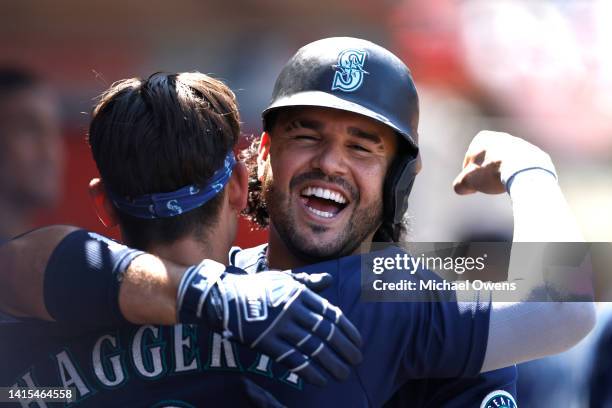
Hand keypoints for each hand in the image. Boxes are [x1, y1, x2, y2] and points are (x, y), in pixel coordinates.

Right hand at [178, 262, 361, 385]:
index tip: (358, 342)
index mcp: (299, 294)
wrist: (223, 297)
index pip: (330, 314)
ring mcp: (279, 327)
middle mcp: (292, 310)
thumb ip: (308, 283)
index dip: (347, 330)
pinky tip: (321, 379)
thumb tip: (329, 280)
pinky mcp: (266, 343)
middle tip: (356, 360)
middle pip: (326, 333)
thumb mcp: (284, 279)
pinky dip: (309, 371)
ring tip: (343, 374)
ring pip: (312, 348)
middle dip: (344, 349)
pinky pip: (293, 359)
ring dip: (331, 363)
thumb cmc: (256, 288)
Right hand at [453, 130, 555, 194]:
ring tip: (503, 184)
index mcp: (483, 138)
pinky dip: (519, 174)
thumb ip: (460, 183)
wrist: (526, 171)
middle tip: (487, 184)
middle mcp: (502, 137)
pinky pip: (523, 165)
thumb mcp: (469, 181)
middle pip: (489, 157)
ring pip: (507, 160)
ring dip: (504, 171)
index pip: (470, 156)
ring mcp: (520, 144)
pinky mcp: (535, 154)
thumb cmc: (493, 172)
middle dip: (487, 170)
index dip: (469, 171)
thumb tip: (460, 187)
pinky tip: (517, 183)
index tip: (473, 182)